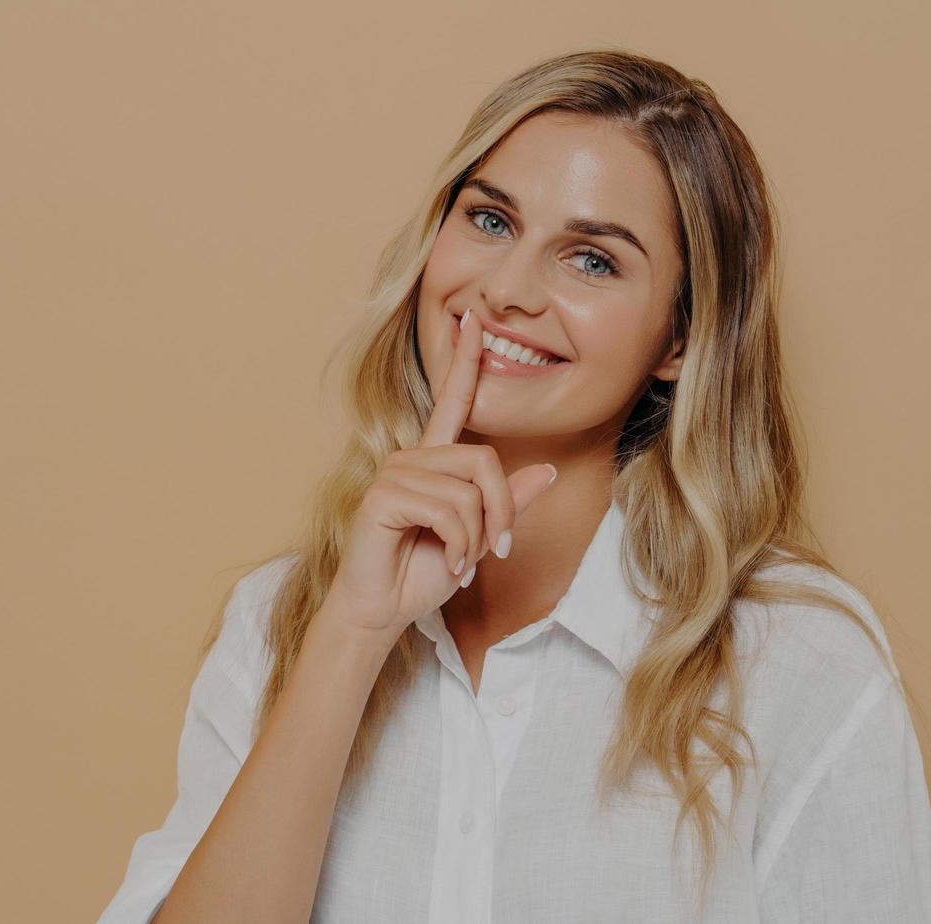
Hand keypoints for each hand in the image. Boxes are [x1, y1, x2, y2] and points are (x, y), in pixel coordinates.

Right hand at [320, 309, 558, 640]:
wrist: (382, 611)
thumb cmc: (423, 574)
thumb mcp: (479, 537)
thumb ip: (507, 502)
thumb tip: (547, 469)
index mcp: (433, 461)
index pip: (452, 401)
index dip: (465, 361)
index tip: (473, 319)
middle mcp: (412, 459)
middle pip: (484, 461)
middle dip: (501, 512)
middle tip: (493, 551)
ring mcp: (395, 474)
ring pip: (468, 491)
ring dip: (477, 538)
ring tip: (462, 563)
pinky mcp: (383, 496)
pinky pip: (446, 510)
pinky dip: (458, 544)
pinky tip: (447, 564)